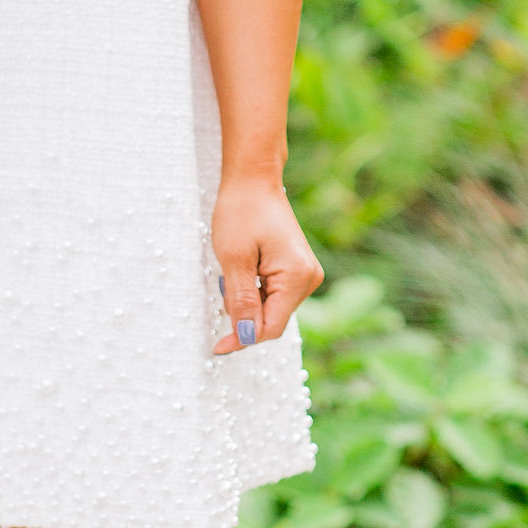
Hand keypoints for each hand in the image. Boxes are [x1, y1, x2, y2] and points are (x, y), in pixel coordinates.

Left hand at [213, 173, 322, 353]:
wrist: (253, 180)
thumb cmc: (241, 212)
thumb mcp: (234, 259)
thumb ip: (241, 302)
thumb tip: (245, 338)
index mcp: (297, 277)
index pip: (270, 327)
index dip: (243, 339)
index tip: (217, 347)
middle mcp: (309, 279)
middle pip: (271, 319)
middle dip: (243, 313)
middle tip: (224, 282)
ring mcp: (305, 274)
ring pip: (270, 308)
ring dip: (246, 300)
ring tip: (234, 268)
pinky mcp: (296, 270)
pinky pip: (272, 294)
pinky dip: (253, 290)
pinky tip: (243, 268)